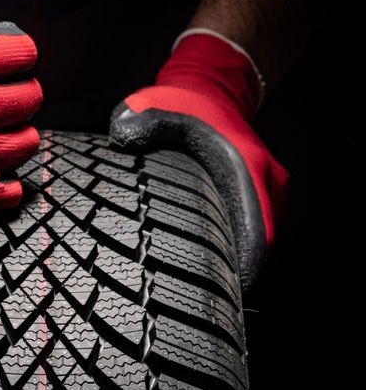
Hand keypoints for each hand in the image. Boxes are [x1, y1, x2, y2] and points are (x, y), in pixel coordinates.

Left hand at [109, 29, 289, 289]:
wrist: (211, 87)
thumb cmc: (182, 102)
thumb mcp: (154, 105)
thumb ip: (138, 120)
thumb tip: (121, 136)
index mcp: (248, 168)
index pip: (258, 236)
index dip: (240, 271)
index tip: (218, 297)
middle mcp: (268, 186)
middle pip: (259, 247)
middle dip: (230, 276)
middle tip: (195, 302)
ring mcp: (269, 195)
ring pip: (256, 243)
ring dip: (230, 263)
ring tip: (194, 289)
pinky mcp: (261, 201)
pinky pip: (250, 234)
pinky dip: (230, 249)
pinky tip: (200, 264)